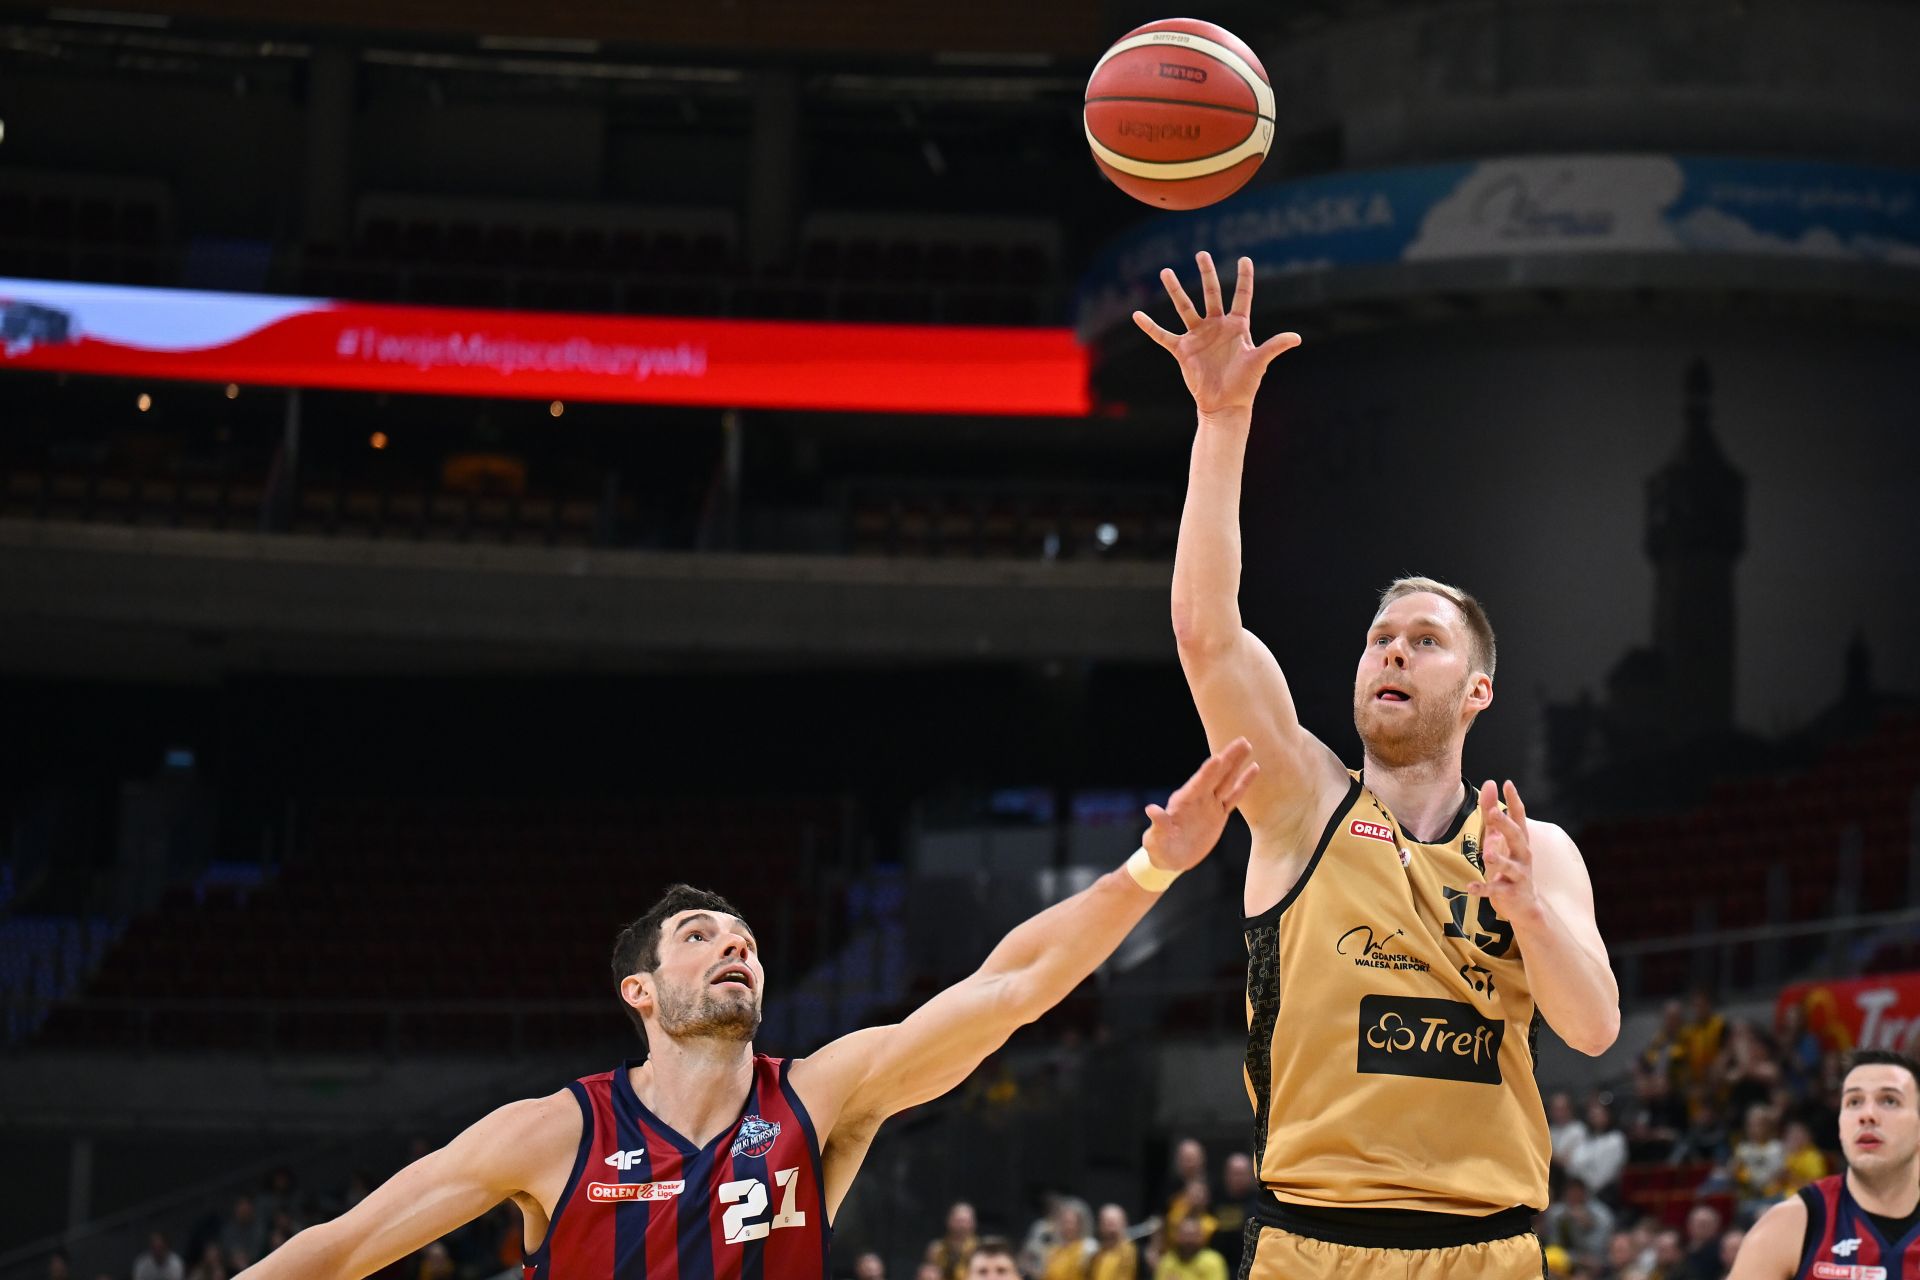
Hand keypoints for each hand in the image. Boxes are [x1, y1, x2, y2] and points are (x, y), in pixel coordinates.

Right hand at [1132, 252, 1300, 416]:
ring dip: (1175, 290)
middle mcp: (1217, 327)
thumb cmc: (1245, 384)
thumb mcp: (1259, 362)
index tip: (1245, 259)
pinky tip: (1137, 315)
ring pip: (1185, 308)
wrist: (1224, 405)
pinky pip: (1163, 336)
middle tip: (1202, 254)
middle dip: (1207, 273)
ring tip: (1165, 271)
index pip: (1242, 296)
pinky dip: (1150, 327)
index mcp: (1237, 326)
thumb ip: (1274, 346)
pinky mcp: (1183, 350)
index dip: (1244, 278)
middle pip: (1211, 294)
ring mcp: (1198, 337)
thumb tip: (1296, 337)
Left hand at [1140, 737, 1259, 871]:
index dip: (1207, 772)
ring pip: (1227, 780)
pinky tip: (1254, 768)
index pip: (1197, 784)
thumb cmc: (1159, 849)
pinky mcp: (1219, 814)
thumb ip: (1158, 824)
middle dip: (1227, 758)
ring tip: (1247, 745)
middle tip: (1241, 740)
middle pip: (1216, 775)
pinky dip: (1244, 783)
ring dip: (1236, 764)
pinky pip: (1234, 796)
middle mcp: (1198, 798)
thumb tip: (1151, 810)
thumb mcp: (1155, 840)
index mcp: (1183, 802)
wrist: (1171, 859)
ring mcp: (1210, 804)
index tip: (1217, 758)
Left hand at [1466, 779, 1542, 924]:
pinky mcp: (1510, 893)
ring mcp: (1519, 876)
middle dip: (1505, 825)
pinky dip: (1483, 889)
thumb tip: (1490, 783)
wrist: (1525, 905)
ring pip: (1511, 866)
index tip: (1507, 783)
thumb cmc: (1509, 867)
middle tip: (1493, 813)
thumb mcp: (1499, 840)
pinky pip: (1496, 891)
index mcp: (1520, 841)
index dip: (1514, 801)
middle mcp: (1523, 856)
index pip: (1519, 817)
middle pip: (1517, 838)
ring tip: (1487, 853)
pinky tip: (1470, 887)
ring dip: (1500, 859)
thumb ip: (1492, 814)